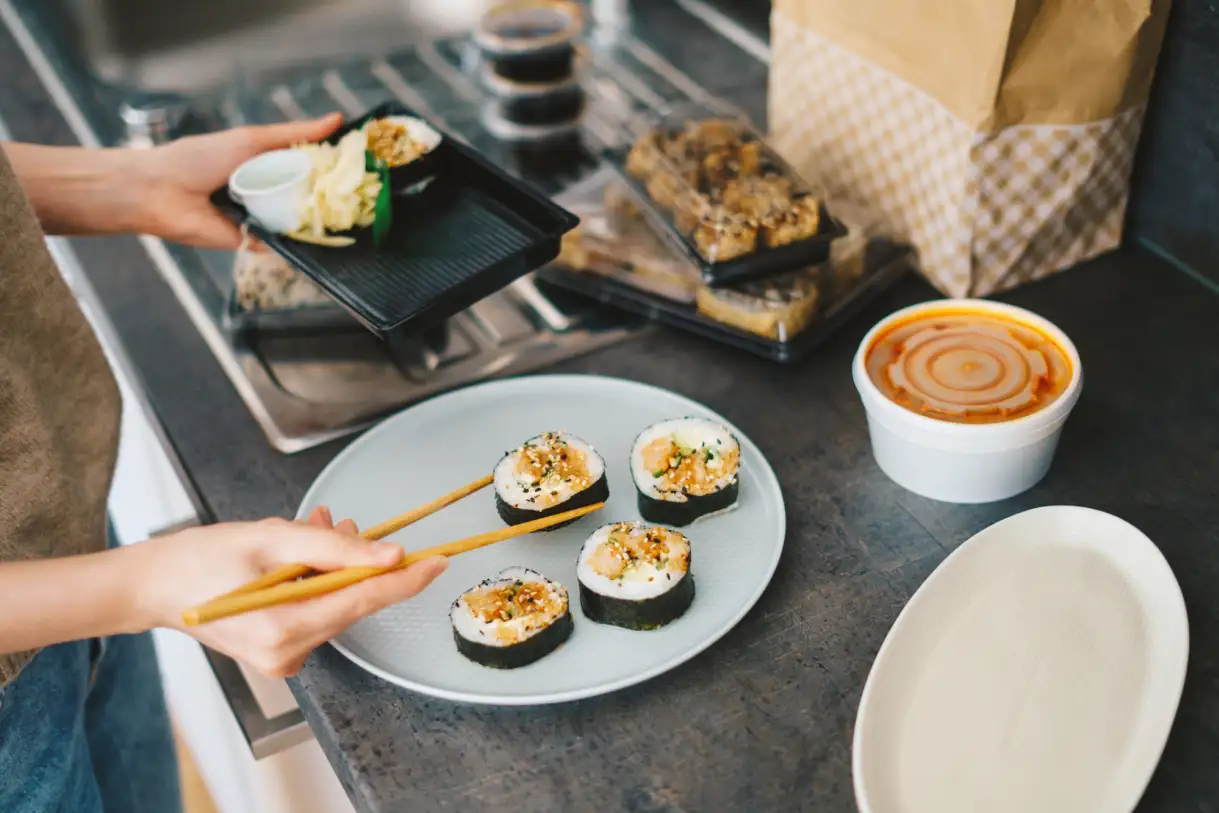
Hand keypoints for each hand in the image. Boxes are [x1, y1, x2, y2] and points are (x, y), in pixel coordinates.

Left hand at [130, 113, 343, 249]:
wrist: (160, 192)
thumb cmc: (199, 158)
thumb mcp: (252, 140)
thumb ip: (293, 134)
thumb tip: (336, 120)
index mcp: (265, 164)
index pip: (307, 165)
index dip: (332, 165)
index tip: (363, 164)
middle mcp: (267, 192)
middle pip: (309, 194)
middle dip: (333, 193)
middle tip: (367, 192)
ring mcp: (263, 218)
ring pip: (301, 220)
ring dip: (321, 218)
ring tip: (356, 214)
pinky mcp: (256, 242)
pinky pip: (285, 243)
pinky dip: (302, 240)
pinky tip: (328, 236)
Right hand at [141, 507, 447, 677]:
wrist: (153, 586)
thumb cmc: (200, 559)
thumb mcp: (270, 539)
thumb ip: (334, 546)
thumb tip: (390, 553)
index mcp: (283, 628)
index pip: (364, 601)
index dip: (406, 580)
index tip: (439, 562)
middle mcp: (287, 653)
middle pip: (351, 601)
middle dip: (356, 560)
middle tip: (340, 522)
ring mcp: (283, 658)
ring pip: (335, 602)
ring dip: (333, 565)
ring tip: (313, 530)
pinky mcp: (280, 651)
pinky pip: (316, 609)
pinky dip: (316, 579)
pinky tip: (299, 554)